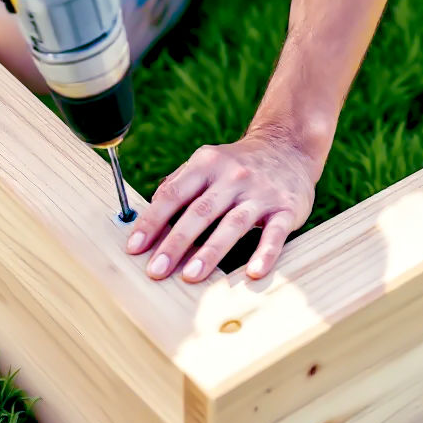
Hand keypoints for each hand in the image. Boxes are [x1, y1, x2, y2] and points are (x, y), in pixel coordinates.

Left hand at [125, 132, 322, 282]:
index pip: (173, 194)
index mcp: (206, 164)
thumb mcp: (206, 164)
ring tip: (192, 275)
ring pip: (233, 224)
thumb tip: (146, 219)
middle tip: (156, 271)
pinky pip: (274, 233)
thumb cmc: (237, 166)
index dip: (152, 221)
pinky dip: (265, 253)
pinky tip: (252, 272)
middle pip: (200, 211)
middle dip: (175, 242)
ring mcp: (260, 193)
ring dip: (211, 251)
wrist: (288, 147)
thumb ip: (177, 186)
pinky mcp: (286, 208)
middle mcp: (233, 176)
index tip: (134, 247)